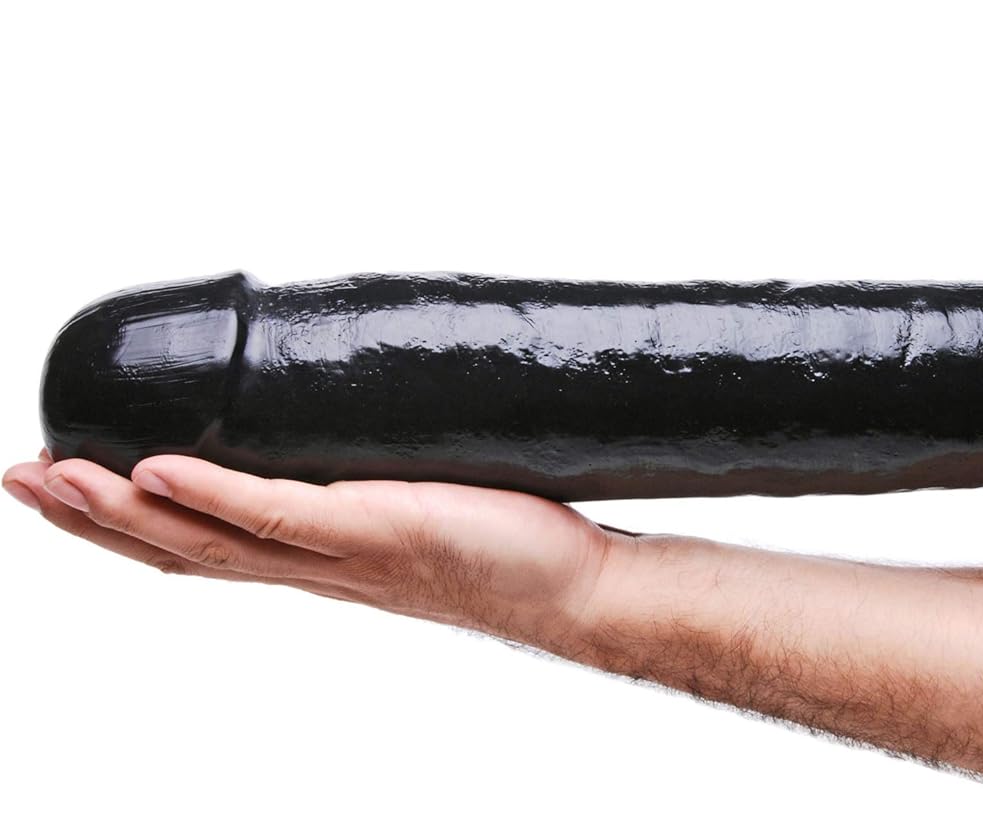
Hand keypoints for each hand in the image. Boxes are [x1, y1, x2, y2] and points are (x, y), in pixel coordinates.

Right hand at [2, 450, 618, 645]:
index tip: (54, 480)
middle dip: (89, 517)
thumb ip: (371, 467)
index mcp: (313, 558)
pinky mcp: (378, 531)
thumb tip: (350, 408)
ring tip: (53, 470)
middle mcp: (311, 566)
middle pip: (177, 548)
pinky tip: (159, 466)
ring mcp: (339, 554)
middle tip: (16, 473)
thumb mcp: (414, 497)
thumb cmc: (502, 539)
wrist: (573, 584)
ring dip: (124, 508)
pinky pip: (279, 515)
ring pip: (208, 539)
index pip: (197, 545)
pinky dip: (214, 493)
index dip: (118, 523)